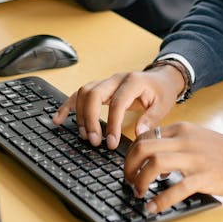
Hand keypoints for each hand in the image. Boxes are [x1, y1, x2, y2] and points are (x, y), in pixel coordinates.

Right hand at [53, 67, 185, 149]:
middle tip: (95, 141)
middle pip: (93, 94)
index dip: (112, 125)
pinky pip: (79, 94)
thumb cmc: (162, 92)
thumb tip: (139, 134)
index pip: (116, 103)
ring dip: (80, 115)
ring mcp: (106, 82)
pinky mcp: (100, 87)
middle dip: (90, 119)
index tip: (111, 143)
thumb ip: (151, 119)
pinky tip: (59, 118)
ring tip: (85, 136)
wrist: (161, 78)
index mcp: (133, 82)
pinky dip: (68, 106)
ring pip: (84, 93)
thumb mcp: (163, 105)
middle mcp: (116, 79)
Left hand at [123, 123, 222, 212]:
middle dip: (129, 166)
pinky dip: (161, 200)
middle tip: (128, 180)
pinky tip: (153, 207)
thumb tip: (152, 159)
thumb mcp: (197, 137)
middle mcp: (185, 140)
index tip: (130, 167)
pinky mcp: (204, 176)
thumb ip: (175, 143)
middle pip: (144, 147)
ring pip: (155, 163)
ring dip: (140, 180)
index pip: (145, 136)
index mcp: (181, 129)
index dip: (131, 154)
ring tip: (139, 193)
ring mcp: (194, 158)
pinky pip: (177, 188)